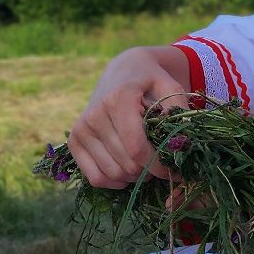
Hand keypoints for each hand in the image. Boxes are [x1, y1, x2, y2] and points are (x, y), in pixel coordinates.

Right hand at [69, 45, 192, 189]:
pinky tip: (129, 173)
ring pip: (112, 173)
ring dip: (134, 177)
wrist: (122, 71)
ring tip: (146, 164)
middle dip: (150, 171)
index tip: (175, 171)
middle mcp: (95, 114)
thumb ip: (178, 110)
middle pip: (126, 163)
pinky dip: (114, 182)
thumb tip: (179, 144)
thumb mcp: (170, 86)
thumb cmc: (150, 82)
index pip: (137, 147)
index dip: (157, 165)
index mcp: (119, 99)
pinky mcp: (74, 140)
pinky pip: (94, 177)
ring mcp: (81, 128)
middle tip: (162, 164)